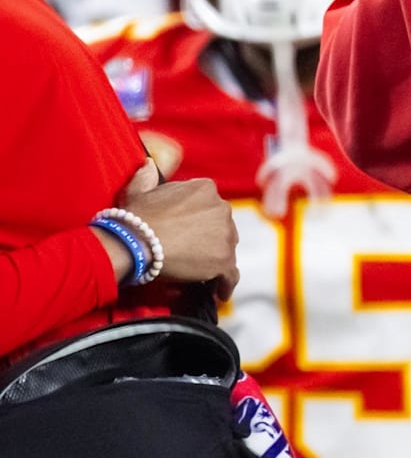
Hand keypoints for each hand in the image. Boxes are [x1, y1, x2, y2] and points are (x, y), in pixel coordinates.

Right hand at [121, 166, 239, 299]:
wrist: (135, 242)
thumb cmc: (134, 217)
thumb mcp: (138, 189)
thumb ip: (147, 176)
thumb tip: (148, 165)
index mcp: (205, 189)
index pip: (209, 206)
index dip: (200, 220)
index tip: (190, 231)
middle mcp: (222, 208)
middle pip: (222, 227)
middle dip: (211, 239)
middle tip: (194, 253)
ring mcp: (226, 235)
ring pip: (227, 250)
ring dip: (216, 260)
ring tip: (203, 273)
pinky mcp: (224, 261)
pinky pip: (230, 275)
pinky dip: (226, 284)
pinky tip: (220, 292)